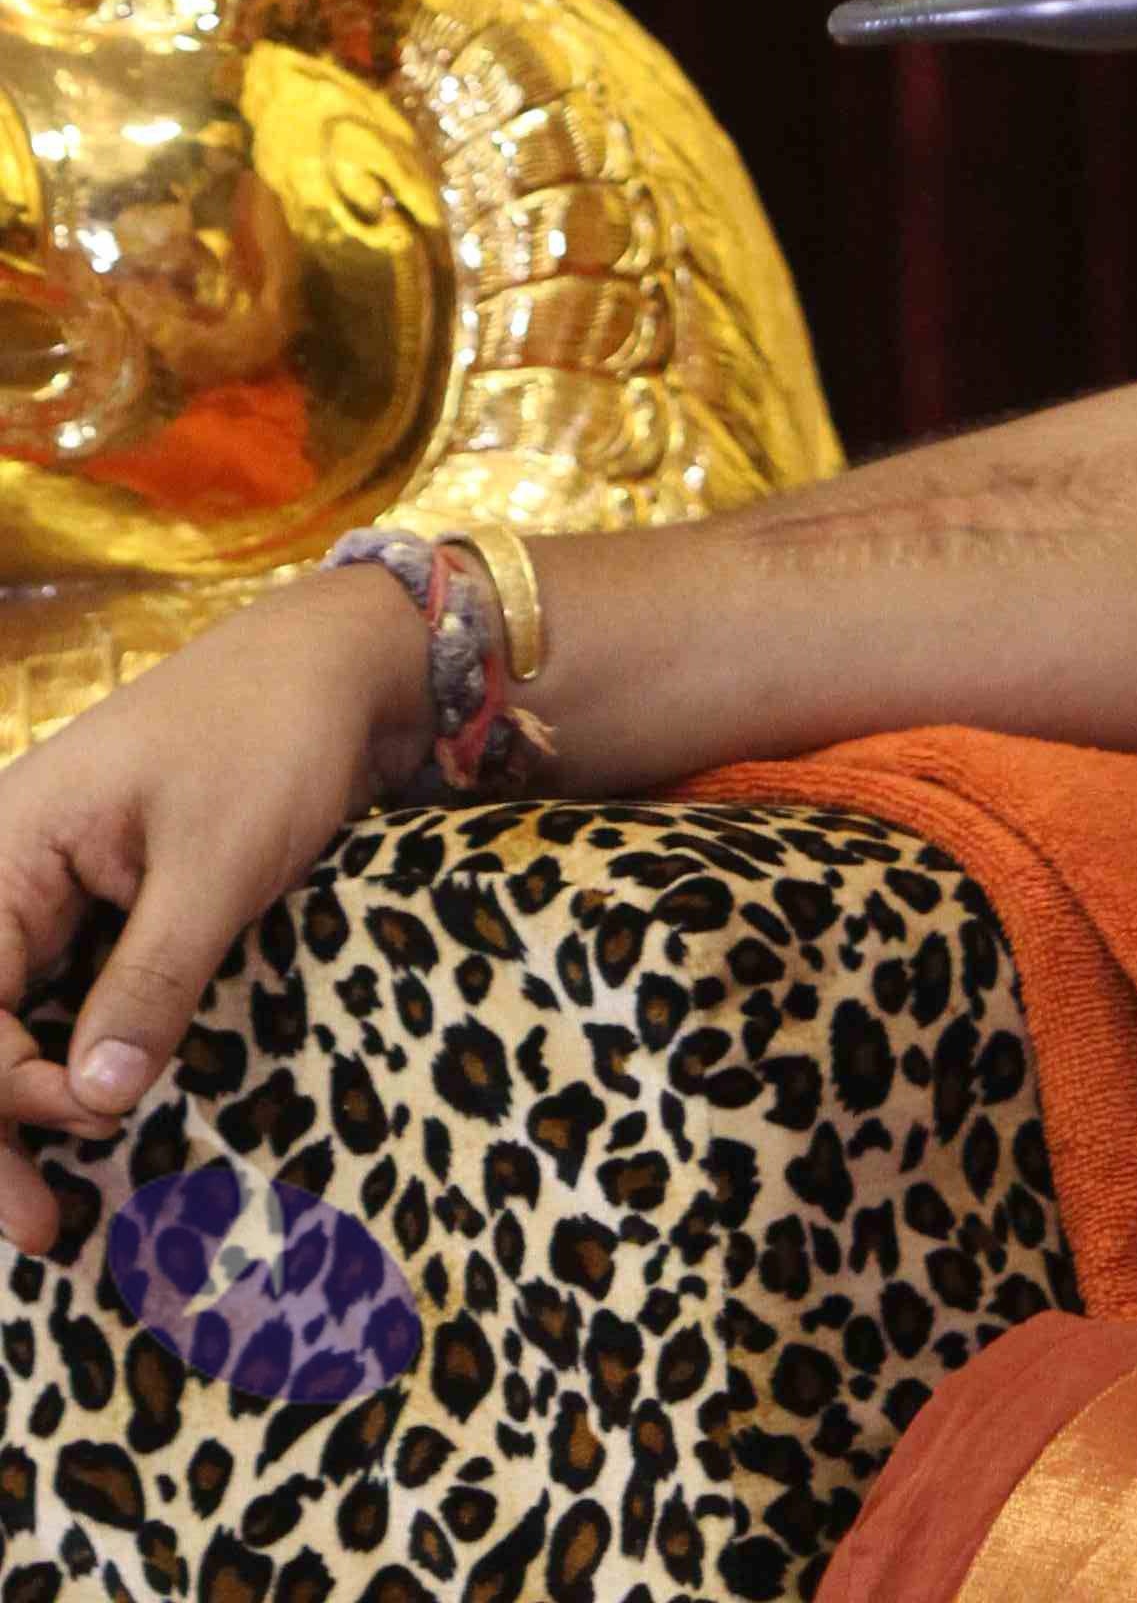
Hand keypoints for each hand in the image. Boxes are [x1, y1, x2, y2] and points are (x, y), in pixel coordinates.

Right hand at [0, 567, 427, 1252]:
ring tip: (46, 1214)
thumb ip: (151, 979)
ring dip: (18, 1111)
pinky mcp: (99, 911)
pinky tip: (85, 1126)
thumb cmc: (274, 735)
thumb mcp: (219, 862)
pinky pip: (55, 1003)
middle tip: (36, 1231)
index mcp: (9, 846)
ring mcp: (51, 893)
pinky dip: (61, 1069)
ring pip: (4, 1025)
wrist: (344, 664)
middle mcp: (11, 872)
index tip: (82, 1120)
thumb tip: (94, 1099)